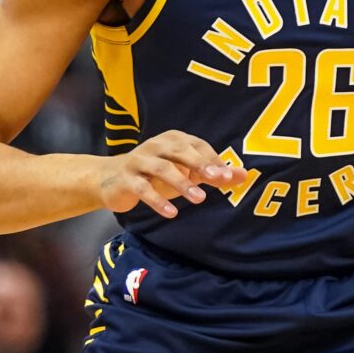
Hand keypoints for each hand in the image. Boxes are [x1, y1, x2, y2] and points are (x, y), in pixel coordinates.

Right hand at [98, 130, 245, 218]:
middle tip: (217, 179)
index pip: (197, 146)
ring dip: (182, 183)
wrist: (110, 179)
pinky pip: (143, 188)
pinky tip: (171, 212)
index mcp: (173, 140)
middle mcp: (156, 146)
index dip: (212, 159)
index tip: (227, 176)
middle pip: (180, 151)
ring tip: (200, 199)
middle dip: (200, 164)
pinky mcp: (126, 178)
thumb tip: (243, 175)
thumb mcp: (185, 172)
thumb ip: (212, 173)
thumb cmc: (155, 175)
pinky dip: (157, 200)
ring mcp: (139, 160)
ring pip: (162, 168)